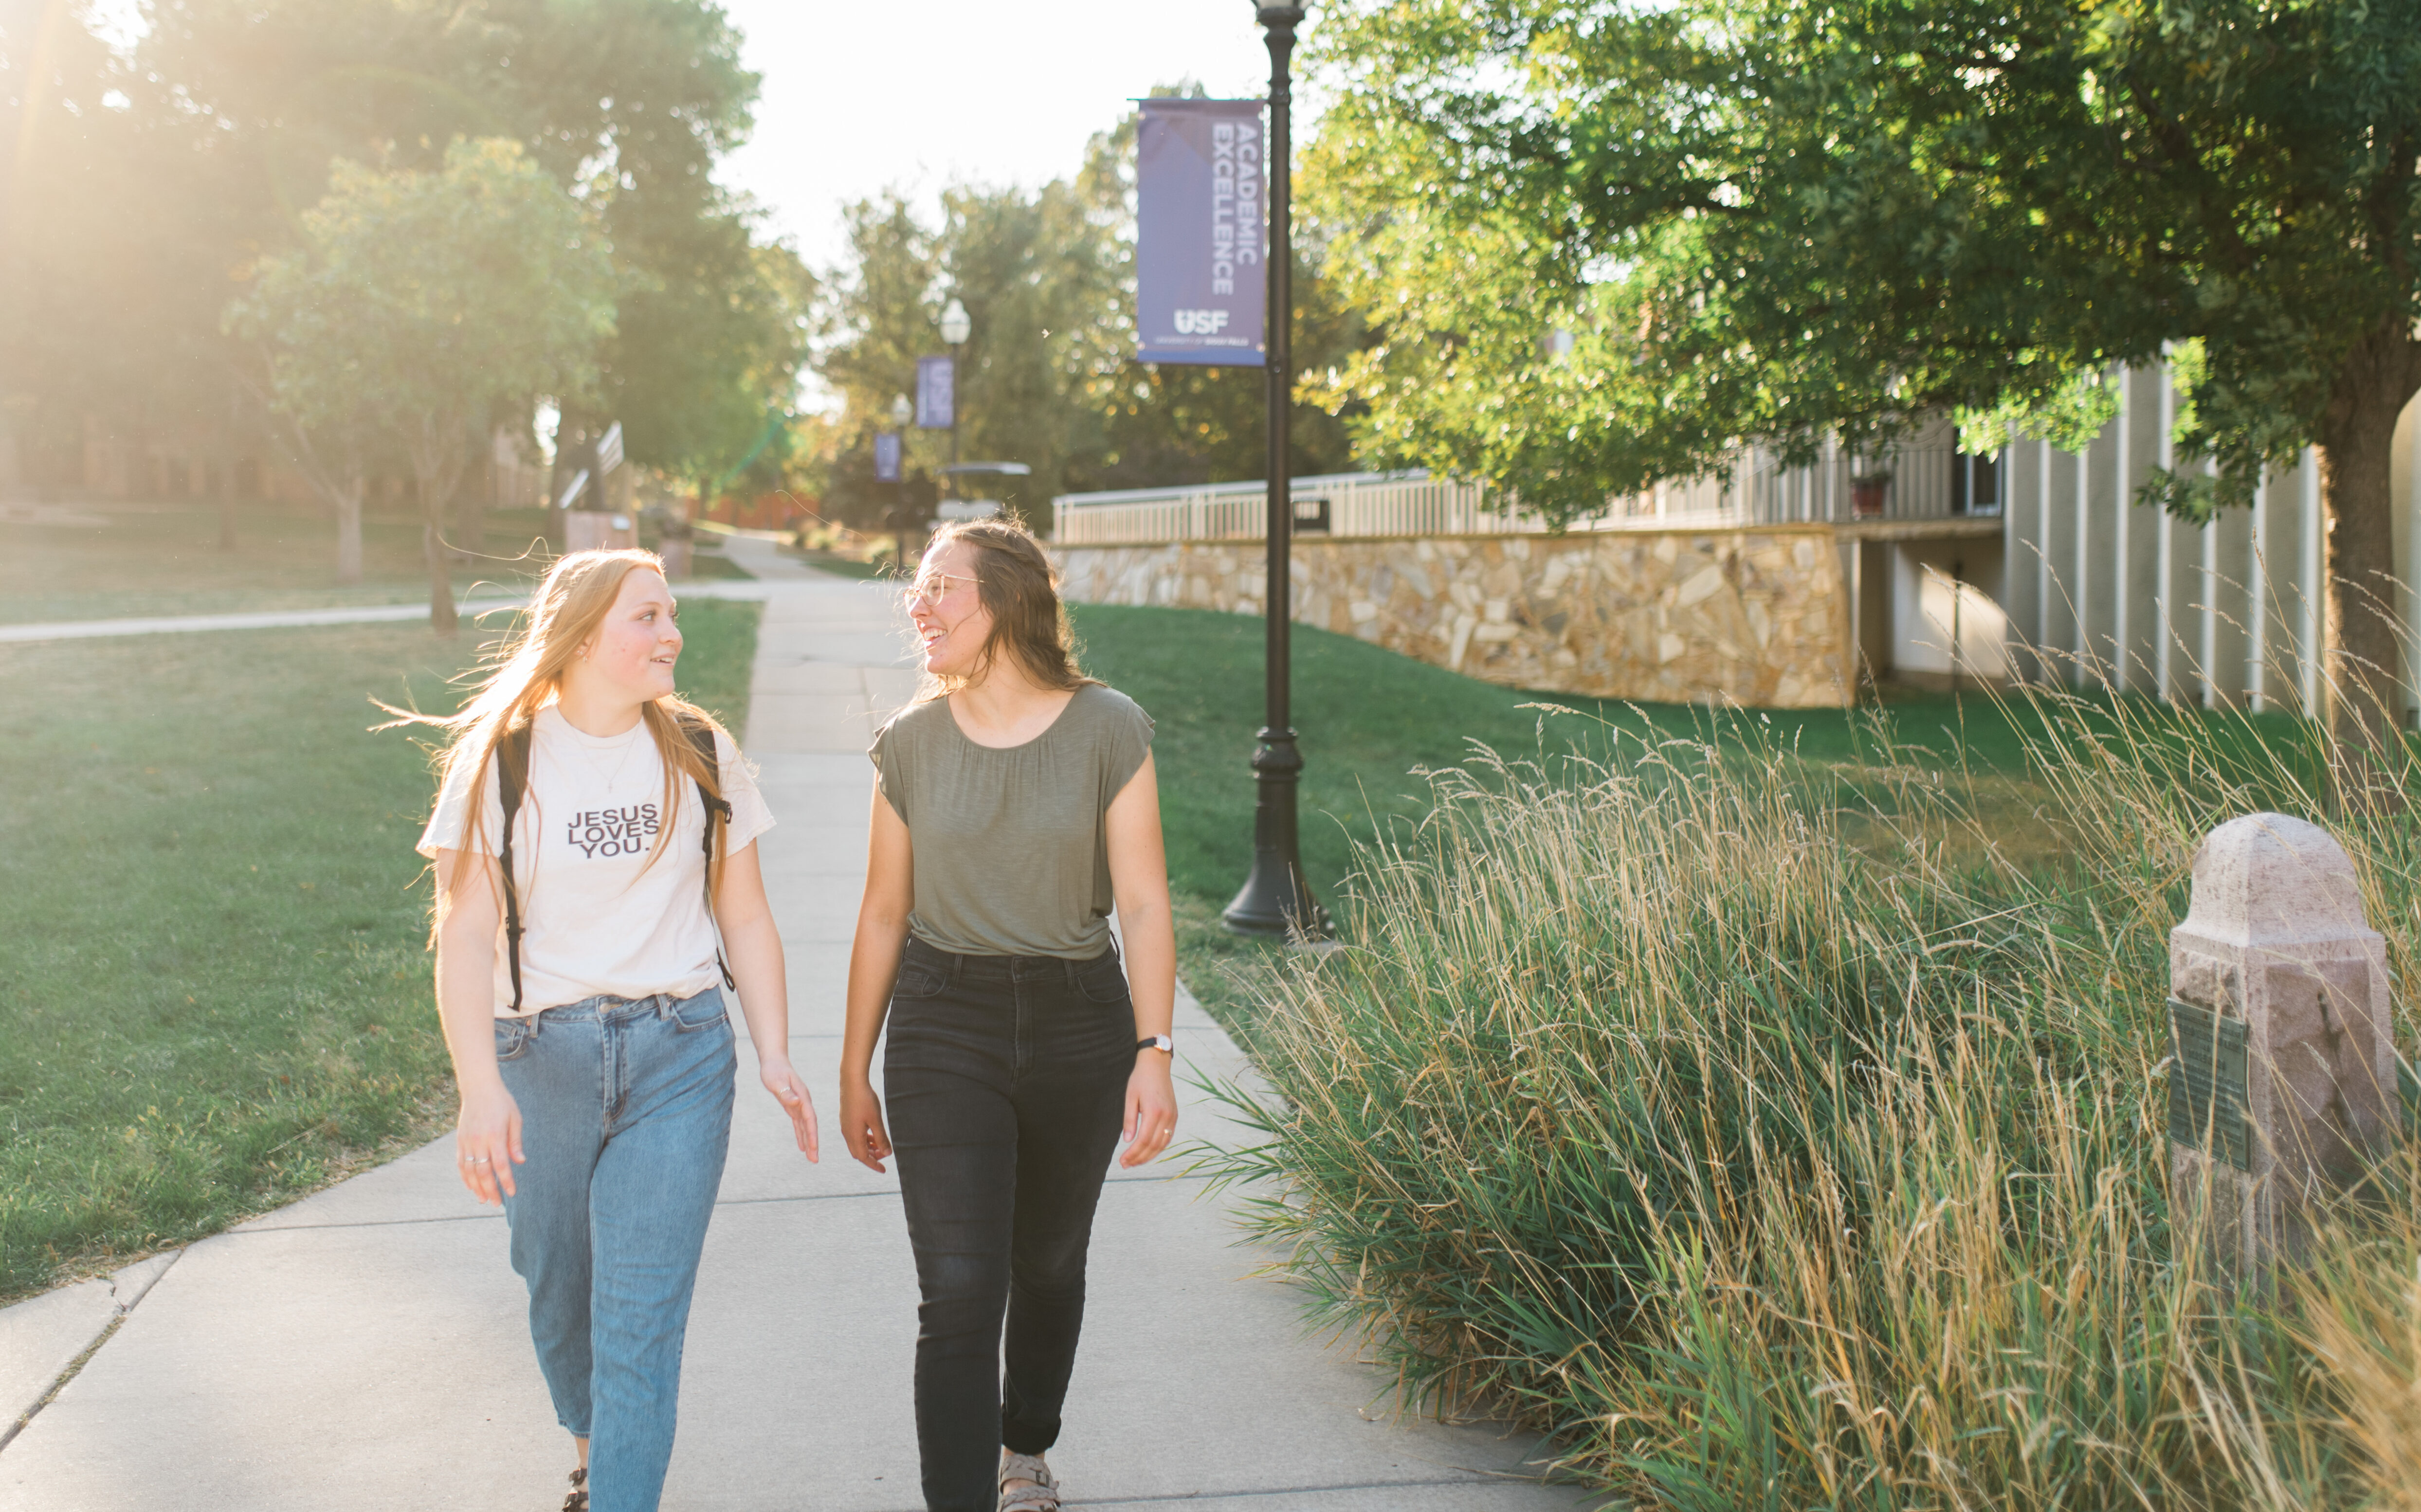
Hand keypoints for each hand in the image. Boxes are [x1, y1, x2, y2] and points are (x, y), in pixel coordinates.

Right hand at [456, 1082, 523, 1203]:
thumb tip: (520, 1162)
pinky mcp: (460, 1140)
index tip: (512, 1192)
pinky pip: (460, 1163)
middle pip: (483, 1172)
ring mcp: (467, 1141)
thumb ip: (515, 1141)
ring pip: (469, 1170)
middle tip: (497, 1204)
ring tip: (483, 1199)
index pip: (501, 1164)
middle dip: (490, 1190)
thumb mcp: (515, 1118)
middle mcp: (479, 1140)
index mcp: (495, 1135)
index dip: (506, 1181)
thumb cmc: (502, 1102)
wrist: (479, 1088)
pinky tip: (471, 1186)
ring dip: (476, 1187)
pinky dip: (465, 1176)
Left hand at [759, 1056, 818, 1160]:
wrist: (774, 1062)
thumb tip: (796, 1103)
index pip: (809, 1117)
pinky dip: (801, 1135)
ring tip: (812, 1158)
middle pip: (811, 1125)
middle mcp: (804, 1102)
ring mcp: (800, 1105)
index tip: (813, 1147)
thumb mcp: (776, 1081)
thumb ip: (786, 1093)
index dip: (811, 1133)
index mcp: (802, 1096)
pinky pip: (799, 1124)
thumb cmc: (773, 1070)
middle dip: (813, 1143)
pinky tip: (802, 1147)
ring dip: (809, 1142)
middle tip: (814, 1160)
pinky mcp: (793, 1107)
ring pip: (806, 1127)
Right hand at [839, 1076, 892, 1173]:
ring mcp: (845, 1126)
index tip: (884, 1170)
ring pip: (857, 1144)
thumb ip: (881, 1138)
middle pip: (859, 1153)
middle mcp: (847, 1133)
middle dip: (872, 1157)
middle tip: (885, 1156)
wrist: (852, 1082)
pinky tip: (873, 1134)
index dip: (874, 1165)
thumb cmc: (865, 1100)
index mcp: (853, 1136)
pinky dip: (864, 1139)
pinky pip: (855, 1135)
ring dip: (868, 1147)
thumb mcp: (876, 1121)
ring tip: (881, 1145)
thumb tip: (887, 1153)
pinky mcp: (846, 1119)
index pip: (864, 1157)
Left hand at [1119, 1056, 1177, 1168]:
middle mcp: (1166, 1116)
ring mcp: (1172, 1116)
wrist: (1157, 1065)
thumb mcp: (1130, 1098)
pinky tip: (1148, 1151)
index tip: (1122, 1161)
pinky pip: (1168, 1136)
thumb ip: (1129, 1120)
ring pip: (1162, 1144)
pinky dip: (1158, 1147)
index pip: (1143, 1140)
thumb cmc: (1140, 1079)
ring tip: (1135, 1162)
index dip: (1133, 1153)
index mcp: (1154, 1111)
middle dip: (1139, 1158)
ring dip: (1149, 1155)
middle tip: (1126, 1165)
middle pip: (1153, 1145)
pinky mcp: (1174, 1115)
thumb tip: (1127, 1140)